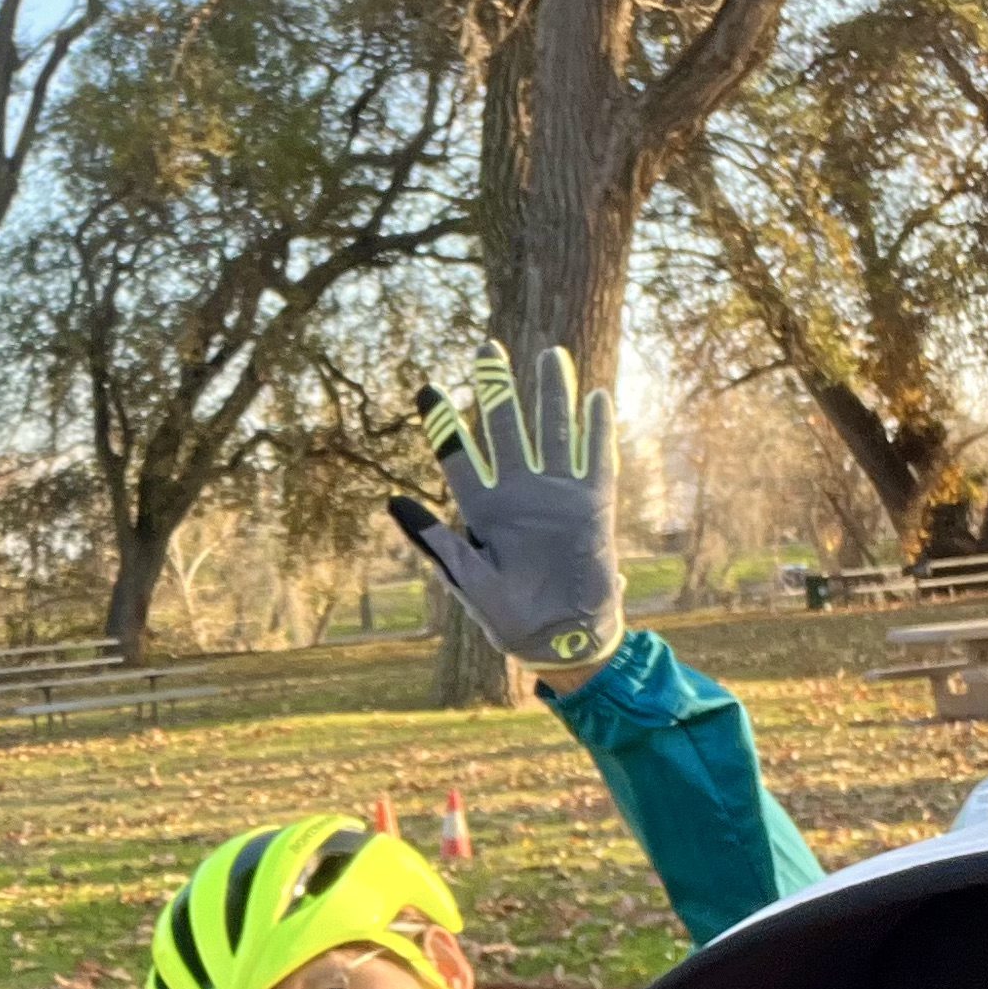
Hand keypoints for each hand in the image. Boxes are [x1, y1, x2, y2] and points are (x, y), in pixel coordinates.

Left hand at [389, 341, 625, 678]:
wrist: (558, 639)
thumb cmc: (506, 616)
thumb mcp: (465, 579)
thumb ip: (434, 540)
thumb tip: (391, 500)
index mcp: (484, 510)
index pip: (459, 457)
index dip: (443, 424)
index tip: (425, 388)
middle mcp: (519, 494)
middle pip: (507, 430)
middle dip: (498, 390)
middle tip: (487, 349)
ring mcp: (556, 496)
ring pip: (553, 433)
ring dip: (551, 396)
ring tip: (549, 356)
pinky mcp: (591, 506)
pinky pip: (595, 459)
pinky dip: (596, 430)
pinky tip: (595, 396)